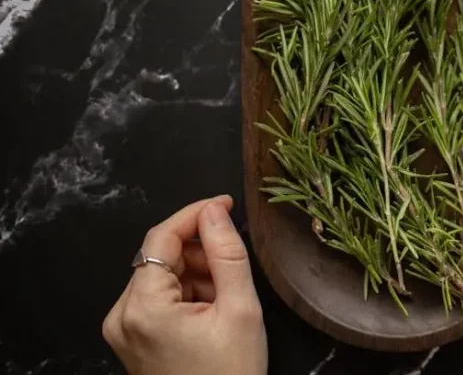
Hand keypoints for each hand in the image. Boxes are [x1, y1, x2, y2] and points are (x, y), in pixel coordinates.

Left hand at [102, 196, 267, 374]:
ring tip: (227, 297)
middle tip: (236, 264)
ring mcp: (123, 330)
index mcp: (143, 308)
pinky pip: (158, 298)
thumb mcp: (240, 309)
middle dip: (200, 251)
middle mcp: (122, 316)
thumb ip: (227, 254)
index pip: (161, 238)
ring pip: (161, 276)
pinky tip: (213, 309)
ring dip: (196, 273)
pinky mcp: (132, 339)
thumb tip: (215, 212)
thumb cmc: (231, 374)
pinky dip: (187, 293)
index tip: (227, 204)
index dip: (195, 213)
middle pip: (160, 257)